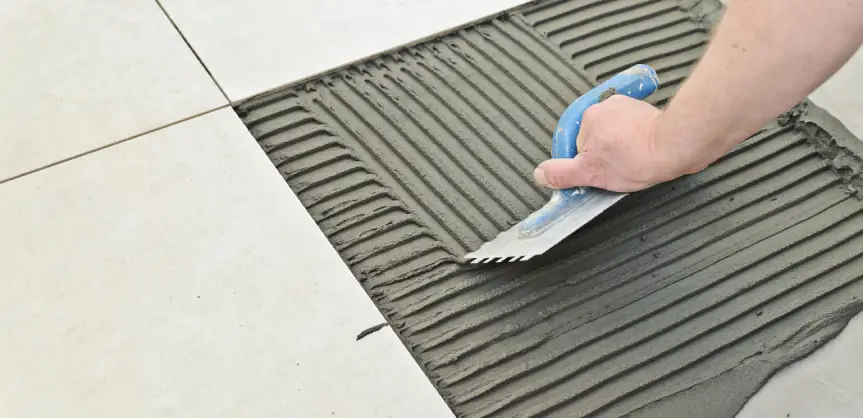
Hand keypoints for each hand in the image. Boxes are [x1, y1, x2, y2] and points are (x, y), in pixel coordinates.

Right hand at [532, 95, 696, 192]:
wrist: (676, 146)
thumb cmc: (639, 158)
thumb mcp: (592, 174)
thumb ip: (562, 174)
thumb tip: (540, 174)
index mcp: (587, 118)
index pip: (575, 147)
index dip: (585, 164)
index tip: (598, 173)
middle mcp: (604, 107)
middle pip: (593, 139)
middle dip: (603, 155)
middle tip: (617, 169)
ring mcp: (625, 106)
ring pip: (612, 135)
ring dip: (619, 148)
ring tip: (632, 161)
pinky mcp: (643, 110)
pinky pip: (629, 129)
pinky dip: (634, 140)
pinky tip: (641, 152)